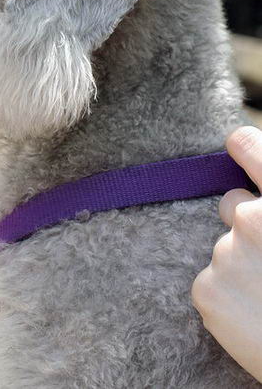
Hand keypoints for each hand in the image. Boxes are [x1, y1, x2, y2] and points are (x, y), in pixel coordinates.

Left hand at [192, 125, 261, 381]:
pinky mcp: (206, 289)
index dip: (244, 145)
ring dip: (243, 267)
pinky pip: (212, 283)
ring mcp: (226, 253)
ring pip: (226, 250)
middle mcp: (251, 218)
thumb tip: (252, 184)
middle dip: (248, 224)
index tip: (235, 143)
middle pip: (233, 204)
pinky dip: (229, 299)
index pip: (251, 146)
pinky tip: (257, 319)